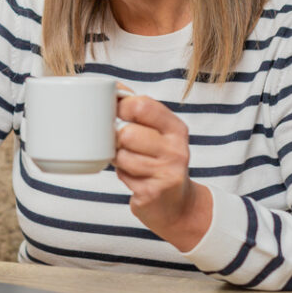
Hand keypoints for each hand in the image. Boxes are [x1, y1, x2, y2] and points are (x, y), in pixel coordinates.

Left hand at [113, 93, 211, 251]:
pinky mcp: (153, 192)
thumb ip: (138, 109)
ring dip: (119, 159)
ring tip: (130, 162)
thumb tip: (112, 86)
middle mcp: (176, 149)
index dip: (121, 107)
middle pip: (127, 133)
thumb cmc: (161, 162)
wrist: (179, 206)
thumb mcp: (158, 133)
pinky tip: (135, 177)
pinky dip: (123, 175)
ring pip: (122, 156)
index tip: (117, 113)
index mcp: (176, 129)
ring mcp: (166, 172)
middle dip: (118, 139)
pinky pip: (123, 175)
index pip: (142, 105)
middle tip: (124, 145)